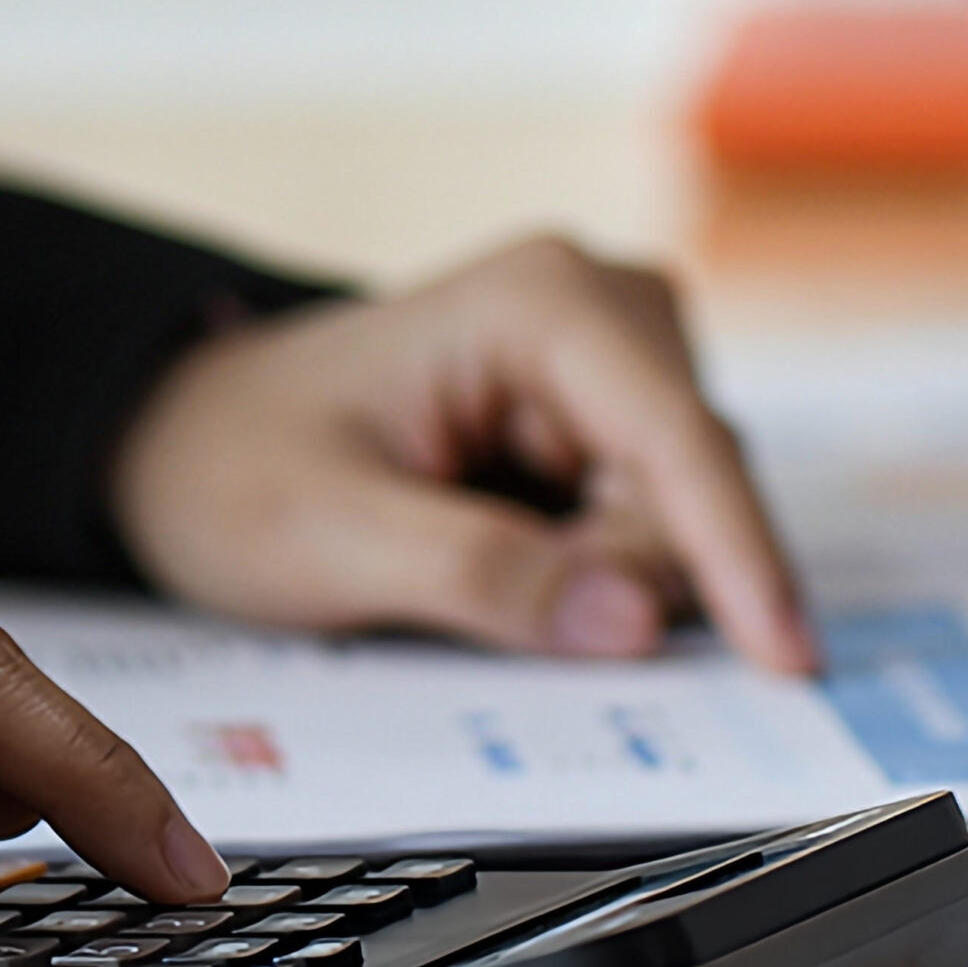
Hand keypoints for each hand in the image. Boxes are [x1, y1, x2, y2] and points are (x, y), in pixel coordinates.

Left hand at [110, 237, 815, 671]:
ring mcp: (607, 364)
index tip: (789, 662)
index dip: (738, 559)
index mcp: (537, 304)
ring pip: (681, 518)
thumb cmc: (232, 469)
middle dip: (625, 582)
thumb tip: (635, 622)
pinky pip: (648, 526)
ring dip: (603, 584)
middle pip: (693, 487)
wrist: (178, 440)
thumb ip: (480, 577)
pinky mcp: (599, 420)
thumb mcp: (329, 540)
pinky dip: (595, 577)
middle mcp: (596, 310)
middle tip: (470, 601)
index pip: (680, 443)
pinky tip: (505, 574)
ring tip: (458, 574)